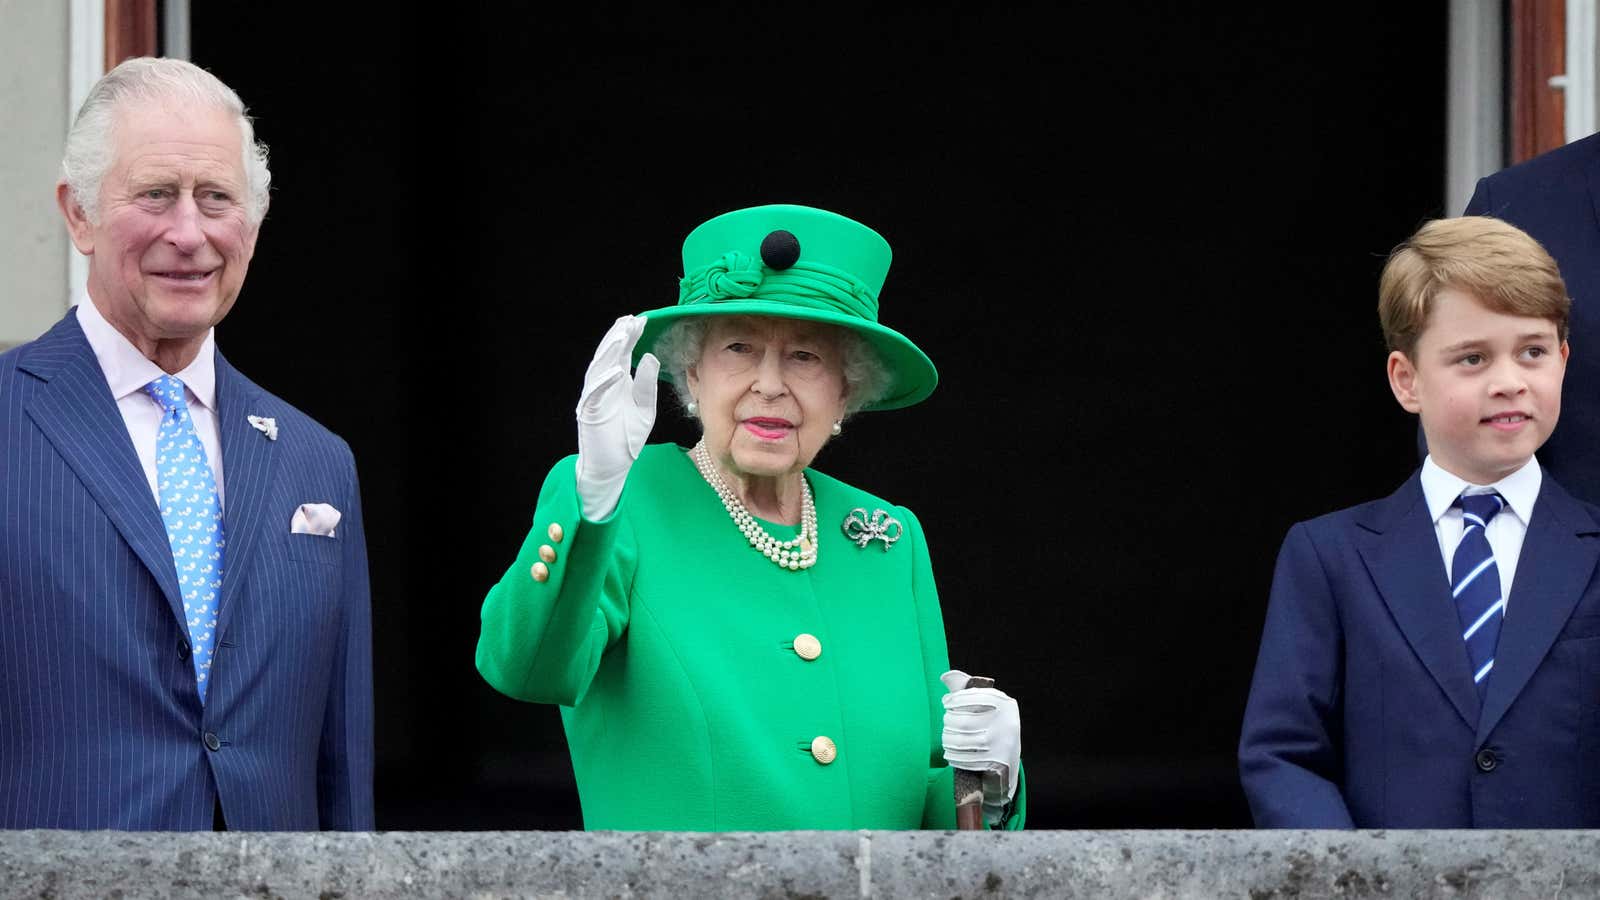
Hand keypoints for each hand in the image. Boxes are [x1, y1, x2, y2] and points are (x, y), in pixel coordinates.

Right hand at [574, 315, 659, 520]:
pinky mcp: (589, 414)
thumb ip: (646, 384)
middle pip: (609, 356)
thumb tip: (650, 356)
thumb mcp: (645, 408)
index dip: (630, 337)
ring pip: (599, 369)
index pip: (623, 354)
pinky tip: (616, 371)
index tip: (641, 321)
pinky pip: (595, 395)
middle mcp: (604, 387)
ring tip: (621, 336)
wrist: (613, 467)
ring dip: (609, 353)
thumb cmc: (626, 439)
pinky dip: (604, 382)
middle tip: (629, 320)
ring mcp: (594, 399)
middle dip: (618, 337)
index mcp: (618, 383)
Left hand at [940, 669, 1020, 823]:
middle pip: (964, 722)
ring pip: (962, 741)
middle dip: (949, 721)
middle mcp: (1006, 722)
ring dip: (948, 740)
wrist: (1010, 757)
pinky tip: (949, 753)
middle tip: (946, 721)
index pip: (973, 697)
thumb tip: (945, 676)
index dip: (955, 699)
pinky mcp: (996, 762)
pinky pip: (967, 759)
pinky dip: (954, 757)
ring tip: (945, 737)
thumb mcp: (987, 704)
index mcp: (1005, 704)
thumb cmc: (992, 723)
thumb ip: (966, 689)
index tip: (946, 702)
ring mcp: (1001, 744)